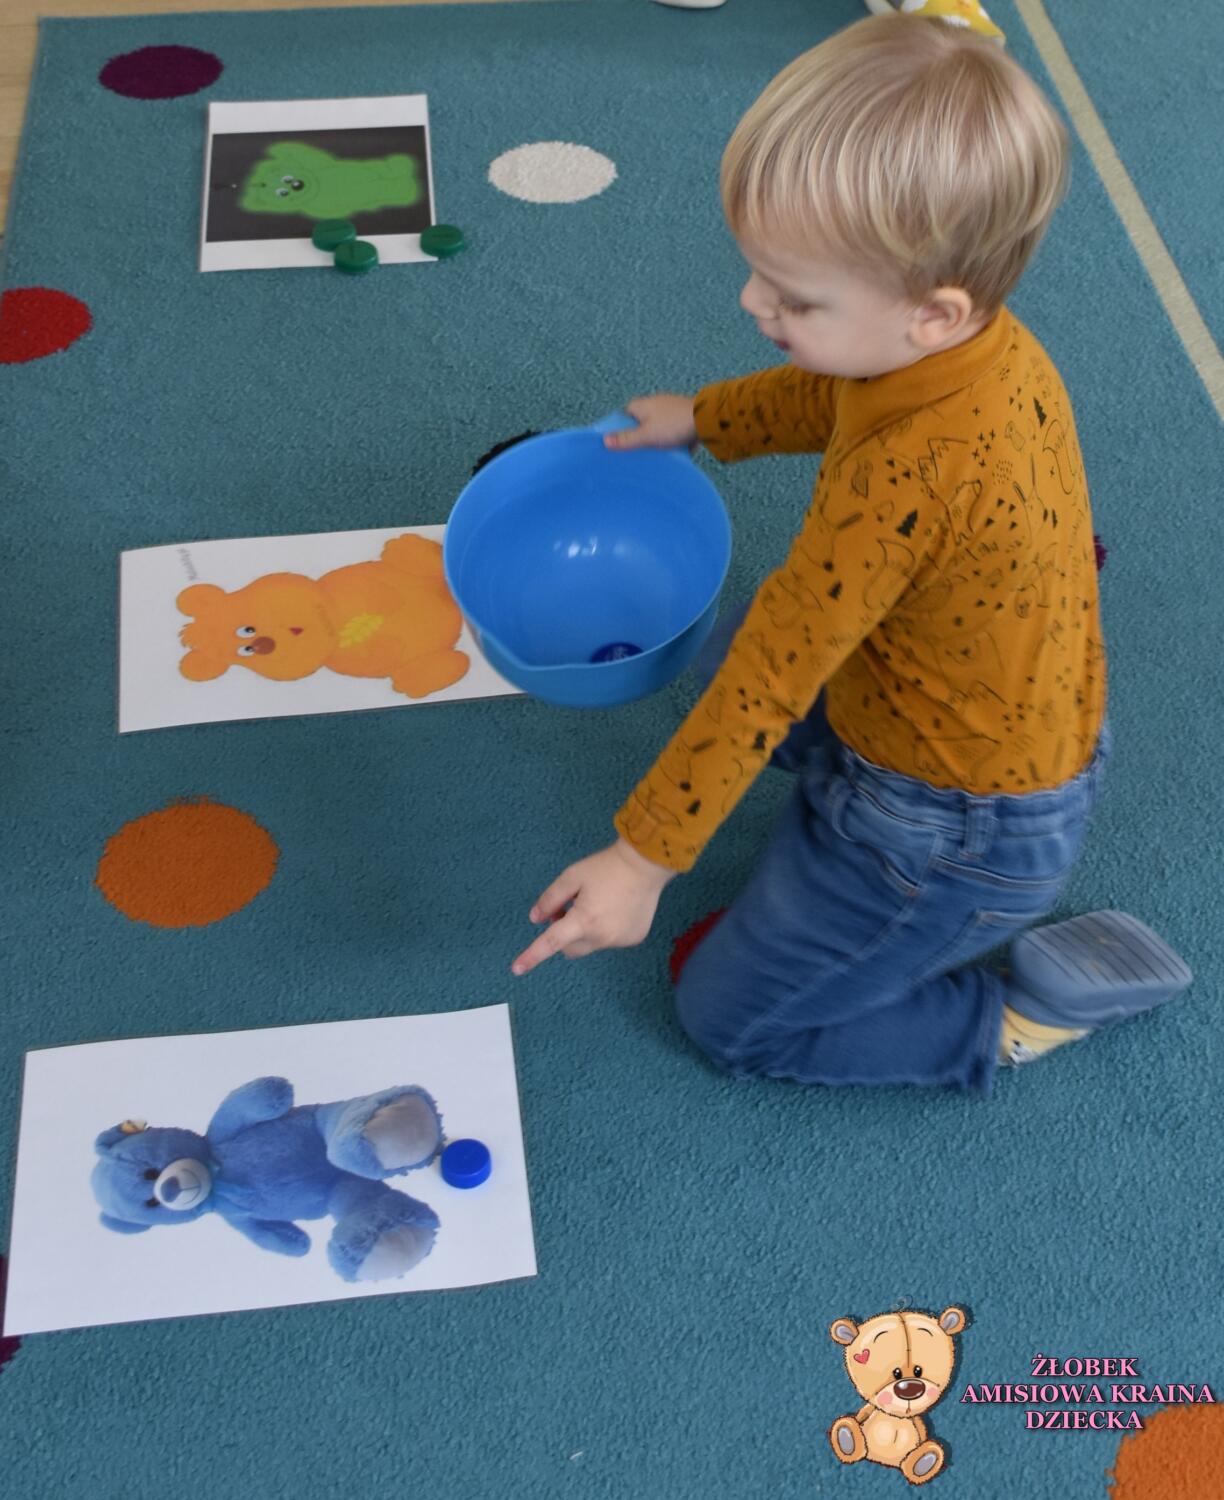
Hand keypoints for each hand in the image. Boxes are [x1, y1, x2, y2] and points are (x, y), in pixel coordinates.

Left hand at [511, 839, 676, 976]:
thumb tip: (536, 918)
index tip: (516, 969)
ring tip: (597, 904)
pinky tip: (616, 908)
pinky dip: (606, 930)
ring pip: (590, 944)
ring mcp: (620, 941)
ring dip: (585, 932)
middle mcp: (601, 937)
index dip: (532, 955)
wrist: (645, 865)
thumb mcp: (571, 876)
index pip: (551, 943)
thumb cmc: (606, 868)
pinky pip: (610, 940)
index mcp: (583, 921)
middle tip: (568, 909)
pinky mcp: (634, 939)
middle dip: (563, 935)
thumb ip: (550, 899)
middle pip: (570, 948)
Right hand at [603, 393, 697, 451]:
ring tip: (654, 455)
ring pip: (656, 427)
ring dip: (655, 440)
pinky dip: (670, 440)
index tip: (617, 443)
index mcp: (641, 404)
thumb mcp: (646, 436)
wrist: (707, 420)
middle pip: (639, 422)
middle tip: (635, 452)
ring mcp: (669, 409)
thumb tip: (605, 441)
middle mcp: (654, 403)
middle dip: (638, 437)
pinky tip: (671, 452)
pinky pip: (671, 431)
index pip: (623, 415)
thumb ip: (626, 439)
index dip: (619, 429)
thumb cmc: (674, 424)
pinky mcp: (683, 417)